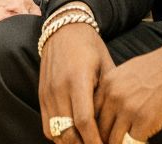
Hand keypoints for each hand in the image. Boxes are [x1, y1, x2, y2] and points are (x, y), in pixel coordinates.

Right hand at [40, 23, 111, 143]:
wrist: (64, 29)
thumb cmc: (90, 47)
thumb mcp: (106, 65)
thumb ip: (109, 93)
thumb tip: (119, 121)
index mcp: (78, 80)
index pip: (84, 120)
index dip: (94, 140)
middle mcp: (59, 89)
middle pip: (68, 131)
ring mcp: (48, 93)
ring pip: (55, 132)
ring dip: (71, 143)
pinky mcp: (41, 96)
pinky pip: (47, 126)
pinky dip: (59, 137)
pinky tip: (73, 137)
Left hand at [96, 42, 161, 143]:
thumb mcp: (130, 73)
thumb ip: (115, 91)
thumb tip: (108, 113)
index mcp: (108, 83)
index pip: (90, 113)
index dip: (94, 128)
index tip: (99, 136)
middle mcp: (114, 96)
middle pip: (99, 130)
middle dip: (104, 140)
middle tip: (110, 143)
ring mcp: (128, 108)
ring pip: (113, 139)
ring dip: (120, 143)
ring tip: (127, 142)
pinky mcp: (145, 120)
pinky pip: (133, 142)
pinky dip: (139, 141)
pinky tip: (146, 137)